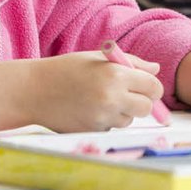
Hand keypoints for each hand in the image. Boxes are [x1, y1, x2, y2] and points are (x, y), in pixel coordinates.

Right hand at [0, 51, 164, 132]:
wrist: (34, 91)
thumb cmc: (67, 69)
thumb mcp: (99, 58)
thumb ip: (132, 63)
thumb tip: (156, 70)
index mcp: (116, 75)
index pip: (153, 87)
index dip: (152, 87)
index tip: (146, 86)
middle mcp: (112, 98)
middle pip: (146, 108)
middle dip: (142, 102)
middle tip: (129, 95)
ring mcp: (102, 118)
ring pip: (129, 120)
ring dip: (123, 112)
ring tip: (101, 99)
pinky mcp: (93, 131)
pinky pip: (112, 127)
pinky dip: (107, 120)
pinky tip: (89, 109)